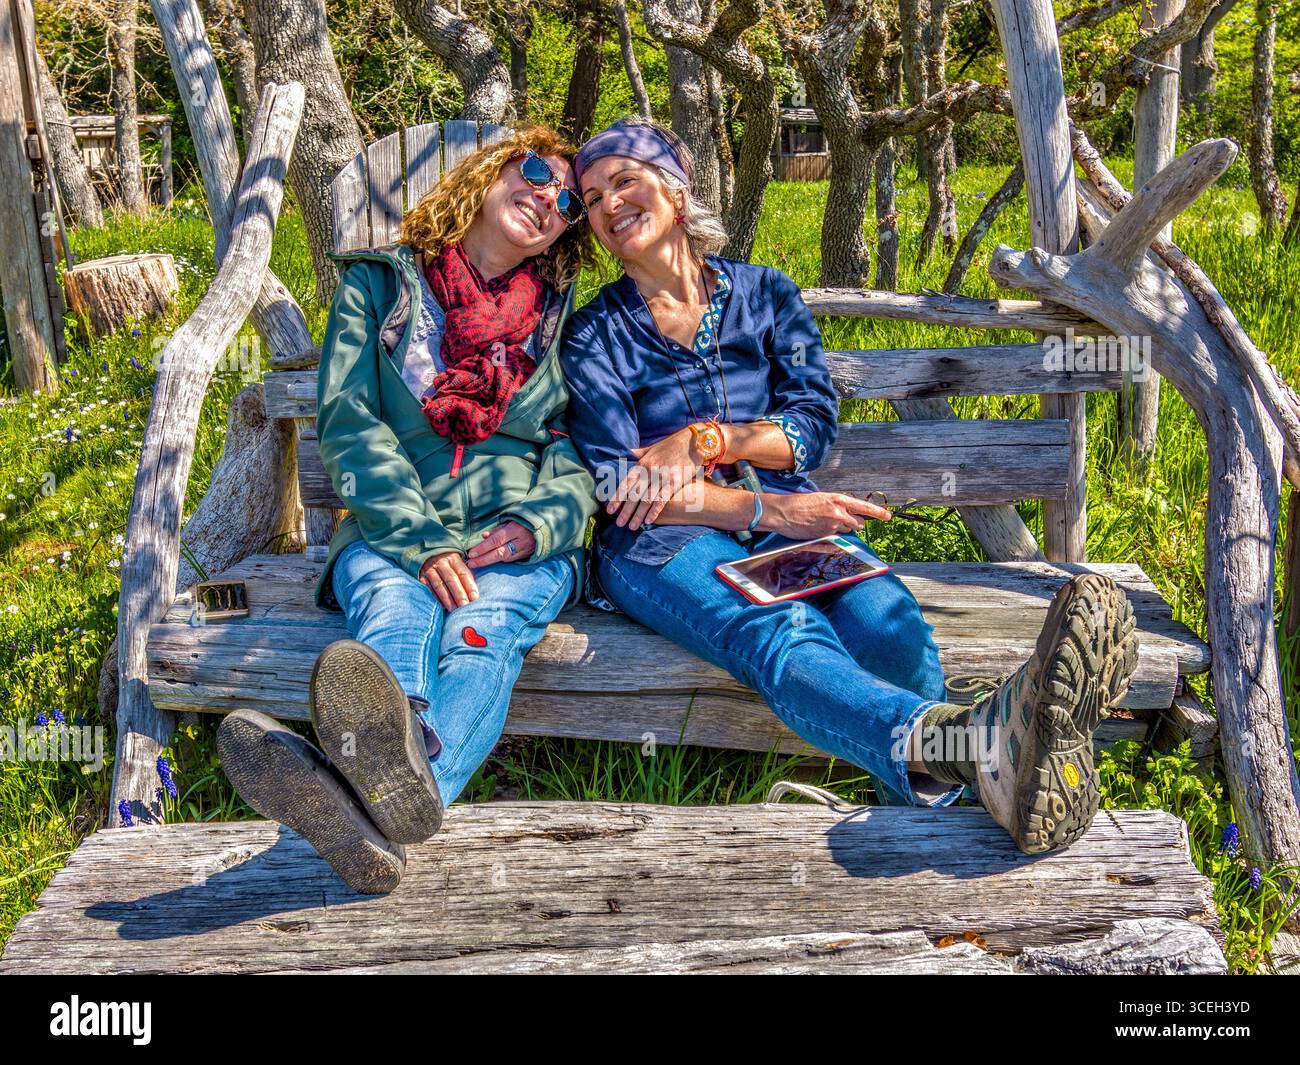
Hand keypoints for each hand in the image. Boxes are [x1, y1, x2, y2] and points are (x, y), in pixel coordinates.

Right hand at [419, 551, 478, 610]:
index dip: (469, 586)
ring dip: (447, 598)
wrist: (426, 555)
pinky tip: (441, 607)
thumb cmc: (448, 564)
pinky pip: (428, 588)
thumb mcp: (457, 563)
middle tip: (464, 606)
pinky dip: (435, 598)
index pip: (463, 573)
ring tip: (453, 609)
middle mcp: (441, 563)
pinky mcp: (421, 577)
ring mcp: (430, 570)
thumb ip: (465, 576)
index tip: (475, 598)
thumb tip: (474, 595)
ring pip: (439, 585)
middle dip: (459, 594)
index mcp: (454, 558)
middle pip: (451, 579)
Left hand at [466, 520, 536, 567]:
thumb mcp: (511, 520)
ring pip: (505, 559)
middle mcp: (520, 541)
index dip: (483, 548)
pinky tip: (491, 561)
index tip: (471, 553)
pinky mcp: (528, 556)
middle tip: (470, 564)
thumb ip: (498, 529)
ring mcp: (525, 550)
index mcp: (515, 529)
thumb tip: (484, 536)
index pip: (496, 540)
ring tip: (477, 563)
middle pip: (499, 553)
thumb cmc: (525, 521)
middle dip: (484, 559)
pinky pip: (512, 560)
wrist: (547, 528)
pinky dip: (501, 561)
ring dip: (490, 562)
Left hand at [609, 427, 703, 529]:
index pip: (625, 483)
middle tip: (618, 524)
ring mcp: (662, 477)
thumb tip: (626, 453)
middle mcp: (650, 471)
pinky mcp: (675, 482)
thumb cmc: (672, 445)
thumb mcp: (652, 448)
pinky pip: (662, 499)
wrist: (693, 441)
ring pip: (646, 499)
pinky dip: (655, 511)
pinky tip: (648, 521)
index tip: (609, 510)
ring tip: (631, 527)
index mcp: (642, 464)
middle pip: (634, 494)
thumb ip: (638, 453)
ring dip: (638, 515)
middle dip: (625, 510)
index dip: (617, 497)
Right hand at [761, 491, 890, 538]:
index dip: (878, 513)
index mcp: (838, 500)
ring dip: (841, 529)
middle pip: (859, 523)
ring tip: (823, 522)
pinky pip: (836, 539)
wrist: (783, 512)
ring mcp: (832, 526)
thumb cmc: (800, 504)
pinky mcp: (825, 537)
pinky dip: (831, 536)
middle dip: (854, 523)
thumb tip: (850, 514)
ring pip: (847, 531)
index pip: (864, 507)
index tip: (888, 517)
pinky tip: (819, 529)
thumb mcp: (822, 498)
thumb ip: (838, 506)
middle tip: (840, 520)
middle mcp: (838, 513)